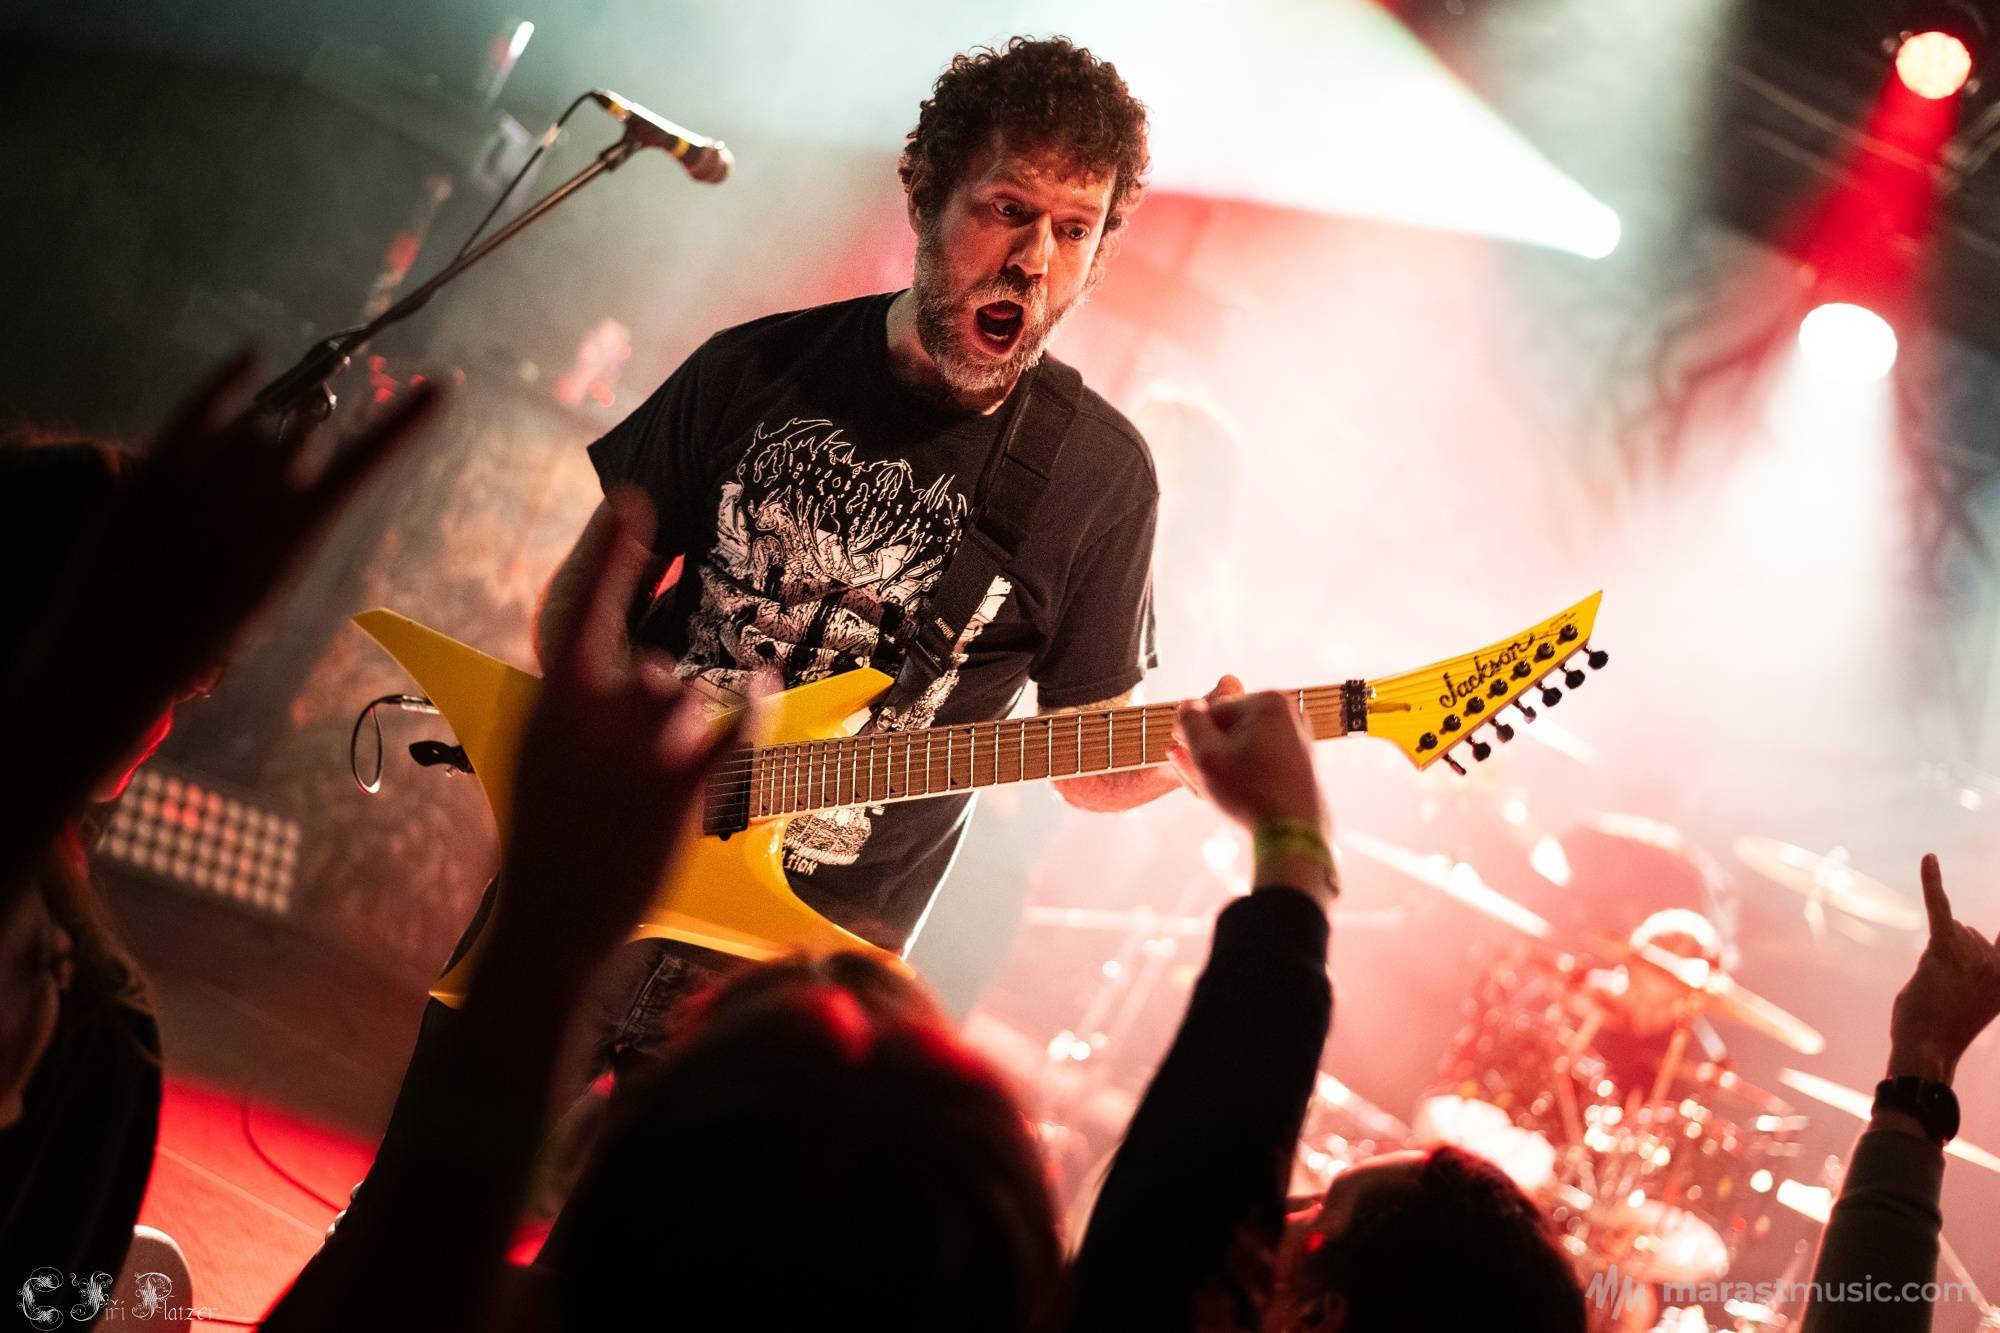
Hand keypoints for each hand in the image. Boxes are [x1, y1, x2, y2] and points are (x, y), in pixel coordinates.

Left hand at [35, 353, 442, 707]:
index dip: (401, 425)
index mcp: (294, 544)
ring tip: (213, 499)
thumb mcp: (264, 590)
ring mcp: (202, 488)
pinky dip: (229, 379)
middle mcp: (254, 509)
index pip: (359, 468)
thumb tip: (304, 450)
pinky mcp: (156, 472)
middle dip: (288, 451)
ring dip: (248, 444)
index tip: (439, 386)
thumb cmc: (200, 631)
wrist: (115, 658)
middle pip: (295, 443)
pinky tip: (253, 354)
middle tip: (251, 493)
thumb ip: (291, 524)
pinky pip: (202, 407)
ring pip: (252, 430)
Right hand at [489, 491, 751, 980]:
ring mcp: (636, 751)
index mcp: (551, 703)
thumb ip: (582, 709)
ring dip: (684, 730)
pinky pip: (731, 732)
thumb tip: (639, 672)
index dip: (608, 554)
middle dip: (654, 707)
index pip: (583, 609)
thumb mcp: (540, 759)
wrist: (552, 921)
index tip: (632, 501)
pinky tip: (765, 691)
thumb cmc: (546, 840)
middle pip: (651, 671)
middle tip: (628, 767)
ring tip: (650, 781)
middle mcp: (593, 716)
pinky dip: (752, 712)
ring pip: (687, 700)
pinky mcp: (677, 789)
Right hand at [1173, 690, 1325, 837]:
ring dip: (1220, 763)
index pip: (1212, 711)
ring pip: (1242, 745)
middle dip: (1206, 750)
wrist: (1293, 836)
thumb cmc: (1250, 795)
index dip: (1191, 735)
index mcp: (1269, 702)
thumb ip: (1190, 723)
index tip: (1179, 756)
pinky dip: (1241, 771)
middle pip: (1229, 728)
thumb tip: (1187, 706)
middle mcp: (1289, 713)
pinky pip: (1259, 759)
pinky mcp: (1298, 761)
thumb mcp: (1207, 756)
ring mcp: (1296, 738)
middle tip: (1193, 774)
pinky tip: (1227, 793)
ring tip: (1206, 787)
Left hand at [1887, 854, 1999, 1084]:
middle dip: (1953, 954)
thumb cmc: (1945, 1024)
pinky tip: (1929, 858)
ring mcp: (1974, 957)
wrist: (1925, 1048)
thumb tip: (1965, 929)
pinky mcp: (1945, 949)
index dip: (1996, 943)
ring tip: (1935, 988)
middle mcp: (1999, 966)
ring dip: (1936, 953)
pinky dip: (1933, 881)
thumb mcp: (1978, 997)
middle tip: (1946, 992)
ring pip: (1952, 931)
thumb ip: (1983, 965)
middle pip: (1971, 934)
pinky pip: (1940, 907)